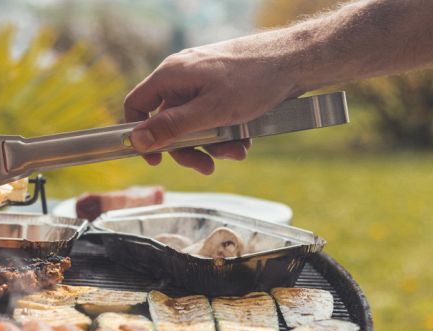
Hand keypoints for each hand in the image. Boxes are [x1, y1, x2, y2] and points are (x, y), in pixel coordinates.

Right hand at [124, 39, 300, 173]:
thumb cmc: (253, 80)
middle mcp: (182, 77)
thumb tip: (137, 141)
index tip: (154, 158)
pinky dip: (226, 133)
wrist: (295, 62)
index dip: (140, 134)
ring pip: (194, 124)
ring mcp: (202, 82)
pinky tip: (244, 140)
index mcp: (171, 76)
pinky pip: (212, 118)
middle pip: (168, 122)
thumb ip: (171, 127)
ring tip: (236, 151)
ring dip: (213, 144)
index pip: (137, 105)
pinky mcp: (220, 89)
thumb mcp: (209, 112)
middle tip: (205, 166)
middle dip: (188, 148)